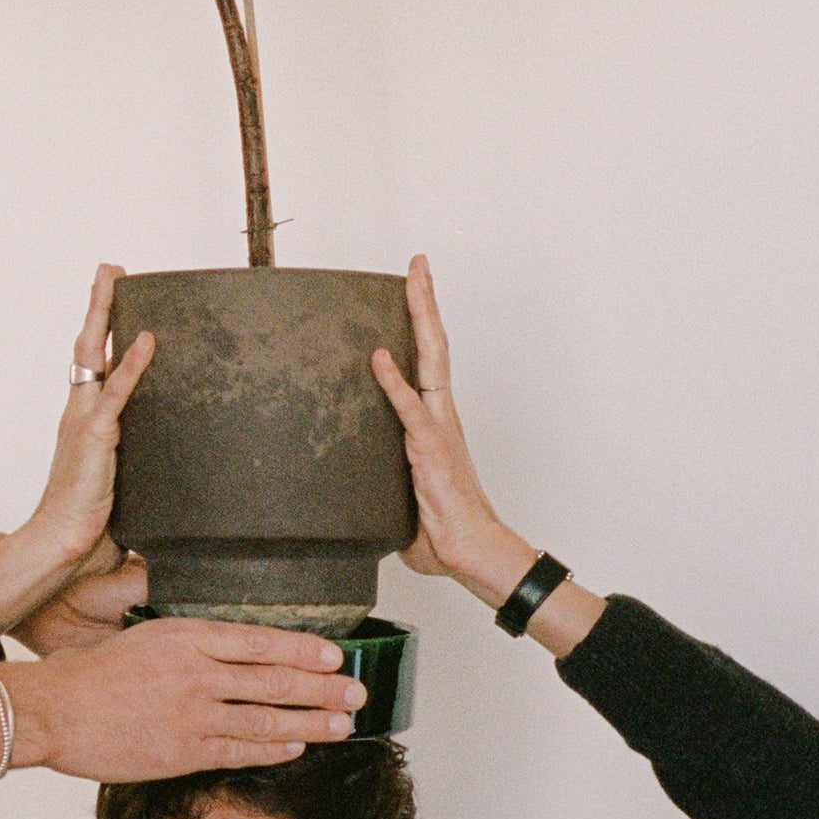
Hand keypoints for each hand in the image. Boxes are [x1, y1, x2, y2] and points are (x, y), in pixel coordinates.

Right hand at [0, 267, 152, 636]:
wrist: (59, 550)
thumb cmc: (84, 533)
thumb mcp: (118, 494)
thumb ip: (134, 478)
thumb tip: (166, 486)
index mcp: (84, 426)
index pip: (92, 369)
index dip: (101, 334)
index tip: (110, 304)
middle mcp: (79, 416)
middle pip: (87, 348)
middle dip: (98, 306)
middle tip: (108, 269)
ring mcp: (84, 423)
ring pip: (94, 355)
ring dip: (104, 313)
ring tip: (114, 277)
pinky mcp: (94, 438)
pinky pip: (118, 394)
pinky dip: (133, 364)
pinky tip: (148, 339)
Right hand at [12, 613, 364, 778]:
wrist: (54, 709)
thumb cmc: (89, 674)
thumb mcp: (142, 636)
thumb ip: (187, 643)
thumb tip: (226, 652)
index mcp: (187, 636)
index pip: (261, 641)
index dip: (304, 649)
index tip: (335, 654)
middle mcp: (198, 673)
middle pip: (275, 679)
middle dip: (323, 687)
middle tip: (357, 691)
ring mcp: (194, 714)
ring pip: (267, 718)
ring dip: (311, 722)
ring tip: (343, 724)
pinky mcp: (185, 751)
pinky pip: (241, 751)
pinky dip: (274, 749)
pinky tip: (296, 747)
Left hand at [369, 256, 532, 607]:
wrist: (471, 553)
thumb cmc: (441, 529)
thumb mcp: (399, 492)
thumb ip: (378, 473)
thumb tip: (346, 479)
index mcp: (434, 421)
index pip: (427, 361)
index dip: (421, 323)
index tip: (414, 287)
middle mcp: (440, 416)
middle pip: (434, 346)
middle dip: (424, 302)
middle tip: (417, 264)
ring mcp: (437, 430)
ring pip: (430, 363)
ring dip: (420, 320)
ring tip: (413, 281)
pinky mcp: (430, 451)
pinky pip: (410, 411)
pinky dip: (392, 383)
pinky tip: (378, 357)